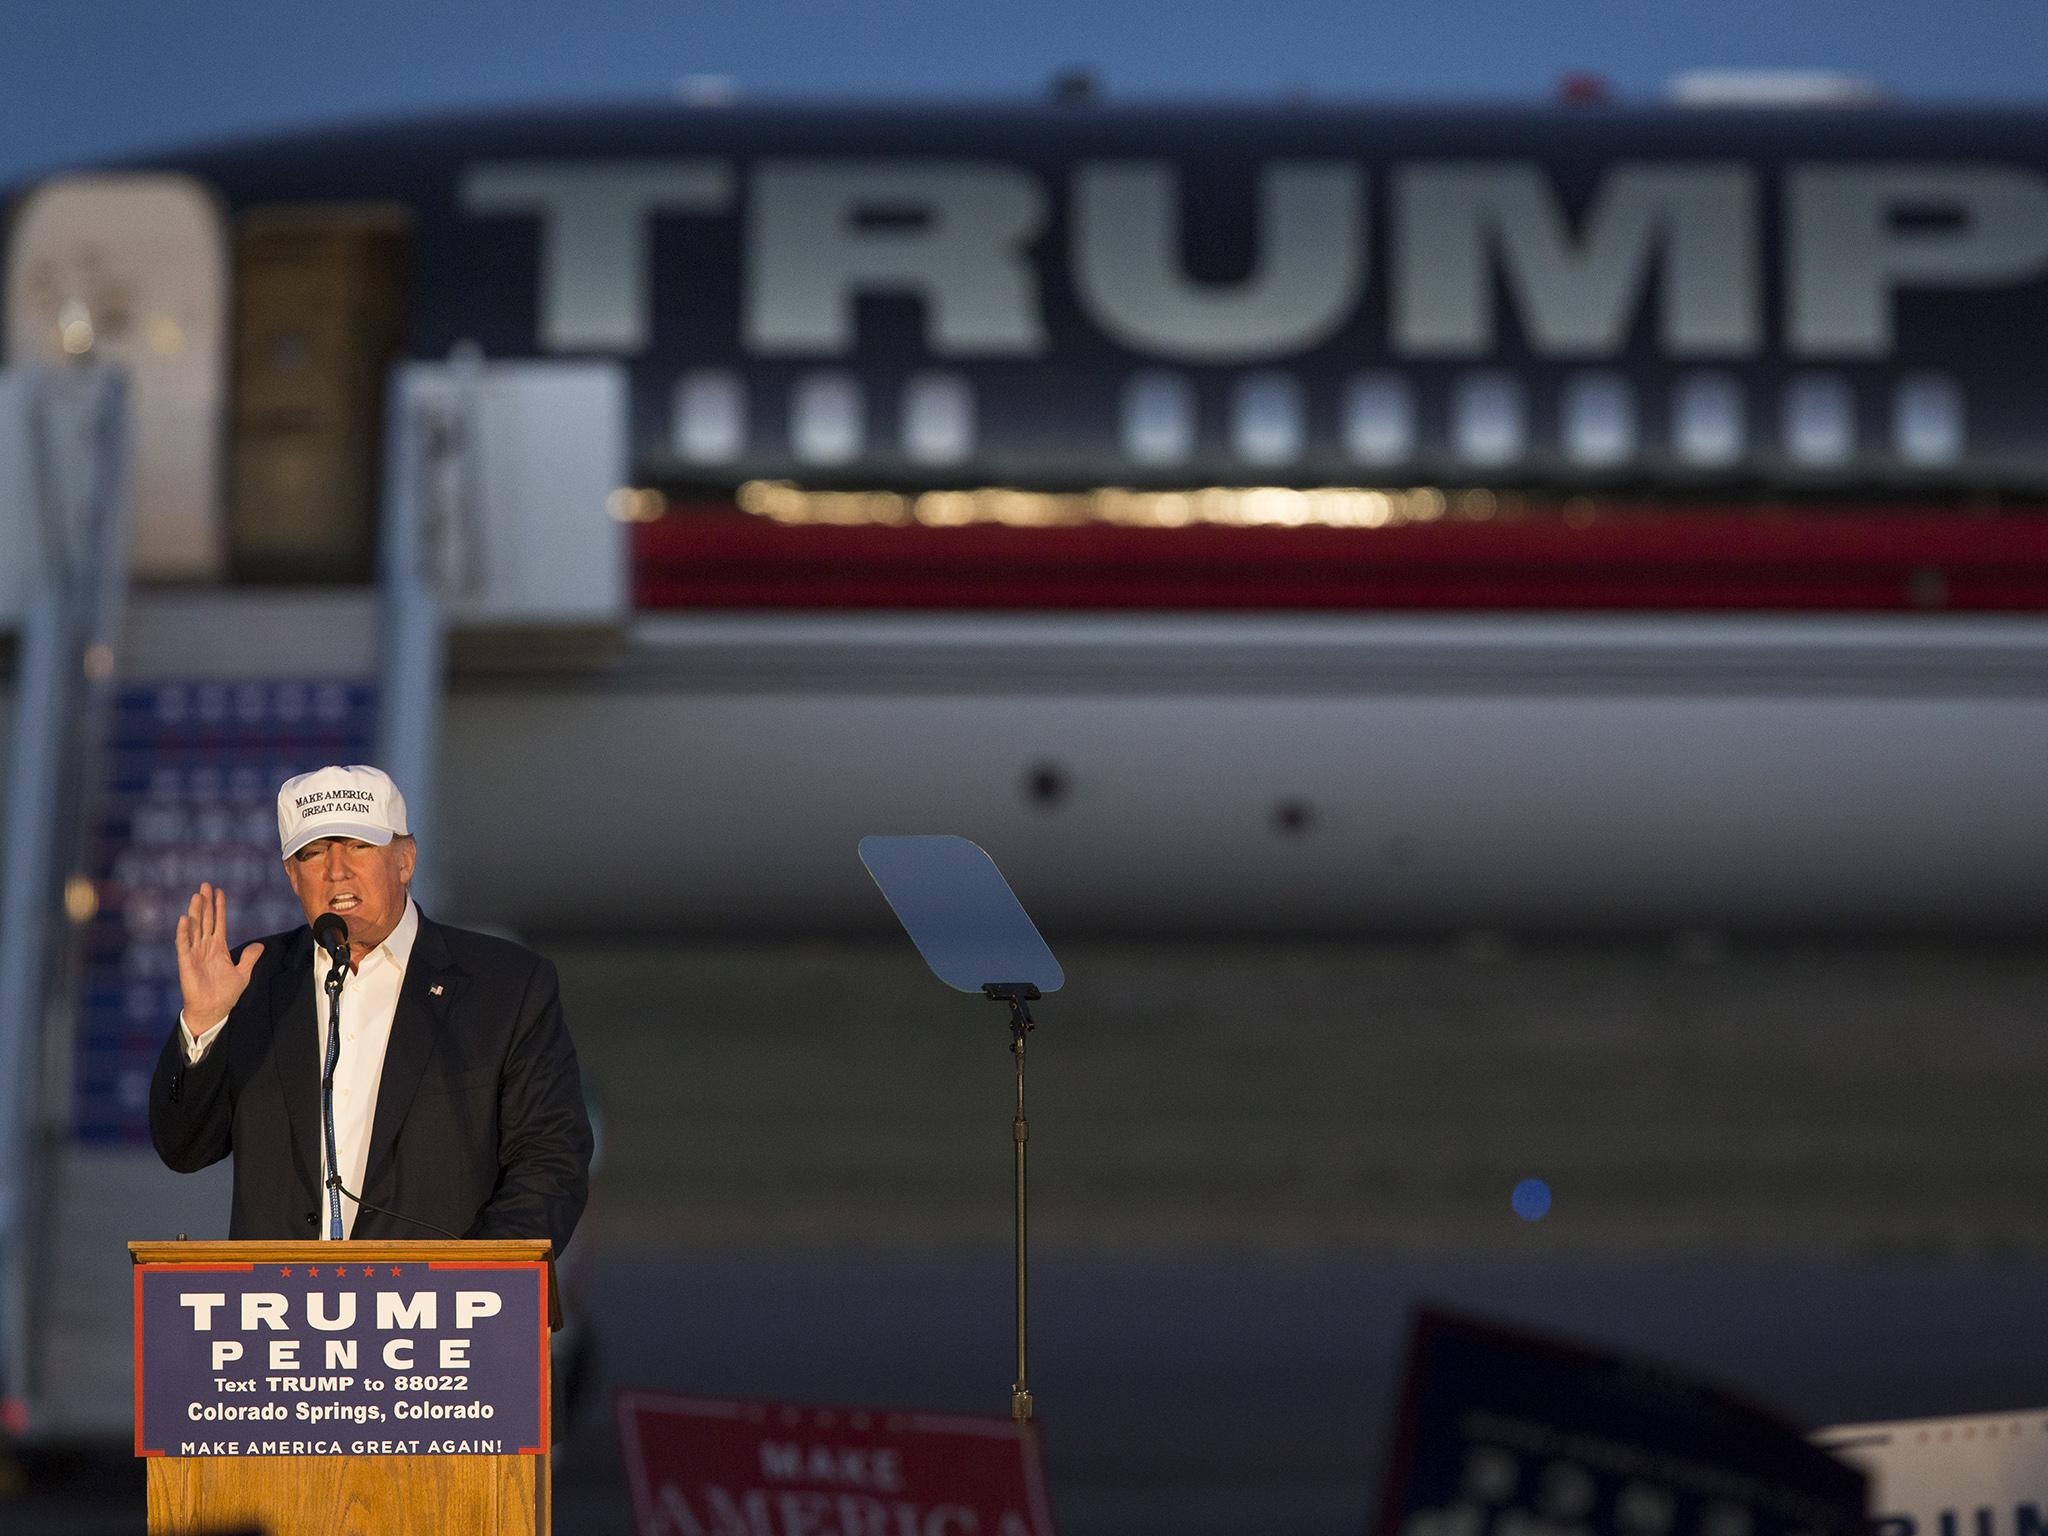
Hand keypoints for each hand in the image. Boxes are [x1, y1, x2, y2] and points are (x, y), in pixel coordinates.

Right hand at [174, 883, 263, 1037]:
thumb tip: (259, 945)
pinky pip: (184, 944)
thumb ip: (250, 958)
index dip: (219, 907)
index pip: (218, 923)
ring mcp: (195, 953)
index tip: (219, 891)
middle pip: (205, 920)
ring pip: (194, 928)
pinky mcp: (186, 962)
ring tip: (196, 896)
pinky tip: (183, 919)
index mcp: (219, 948)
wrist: (213, 1010)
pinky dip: (183, 932)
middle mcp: (206, 947)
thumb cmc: (225, 994)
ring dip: (195, 912)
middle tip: (205, 885)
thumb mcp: (243, 974)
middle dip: (205, 903)